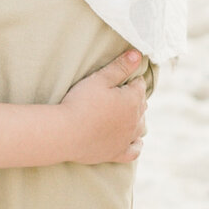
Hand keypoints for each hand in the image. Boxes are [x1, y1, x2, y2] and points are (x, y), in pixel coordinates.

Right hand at [59, 50, 150, 164]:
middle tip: (119, 93)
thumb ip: (120, 67)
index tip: (122, 78)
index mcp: (133, 100)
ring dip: (136, 118)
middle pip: (142, 105)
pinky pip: (134, 150)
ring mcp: (127, 138)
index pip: (140, 85)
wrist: (66, 133)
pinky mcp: (118, 153)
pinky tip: (133, 140)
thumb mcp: (99, 79)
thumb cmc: (80, 103)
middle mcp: (135, 120)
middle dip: (134, 97)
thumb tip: (138, 55)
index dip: (131, 79)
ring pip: (141, 126)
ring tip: (125, 113)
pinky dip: (136, 144)